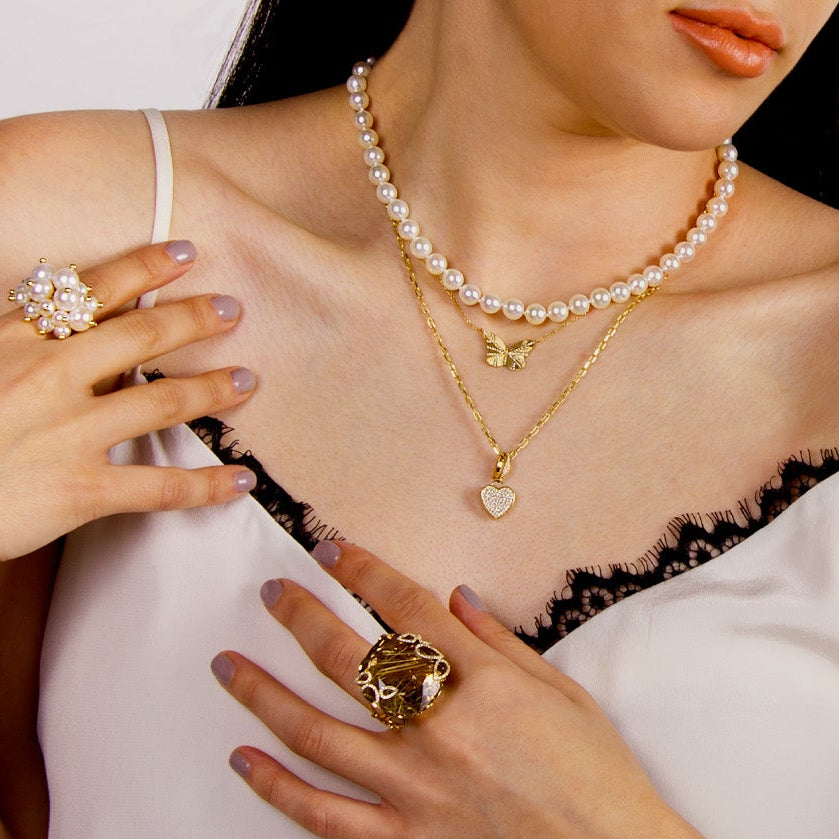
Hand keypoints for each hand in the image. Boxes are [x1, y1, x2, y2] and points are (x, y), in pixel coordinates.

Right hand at [0, 242, 256, 560]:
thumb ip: (20, 341)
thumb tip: (65, 326)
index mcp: (15, 341)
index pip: (92, 291)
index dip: (144, 268)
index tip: (184, 252)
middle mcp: (47, 377)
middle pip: (141, 337)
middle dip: (194, 319)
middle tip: (232, 309)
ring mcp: (67, 433)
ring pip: (162, 404)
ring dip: (212, 389)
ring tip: (247, 380)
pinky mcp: (79, 490)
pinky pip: (160, 487)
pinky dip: (207, 485)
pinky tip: (241, 479)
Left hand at [212, 542, 703, 838]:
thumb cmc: (595, 773)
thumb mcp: (561, 692)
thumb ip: (502, 641)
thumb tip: (455, 596)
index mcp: (484, 683)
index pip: (407, 609)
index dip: (363, 571)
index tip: (331, 550)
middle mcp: (441, 729)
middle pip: (351, 659)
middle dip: (303, 617)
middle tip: (273, 593)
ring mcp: (416, 790)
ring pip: (318, 735)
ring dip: (266, 695)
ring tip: (228, 667)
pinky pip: (326, 816)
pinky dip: (278, 788)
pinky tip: (244, 759)